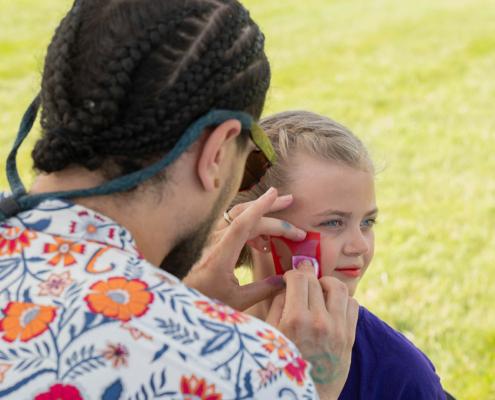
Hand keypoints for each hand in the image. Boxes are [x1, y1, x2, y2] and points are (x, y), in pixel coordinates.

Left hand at [183, 187, 306, 310]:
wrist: (181, 300)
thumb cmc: (206, 302)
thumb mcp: (236, 302)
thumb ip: (263, 290)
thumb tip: (287, 280)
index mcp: (219, 256)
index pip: (241, 224)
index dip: (259, 207)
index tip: (274, 193)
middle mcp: (212, 241)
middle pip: (244, 216)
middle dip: (270, 208)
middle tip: (290, 201)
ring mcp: (209, 238)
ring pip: (237, 215)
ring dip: (260, 211)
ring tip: (281, 212)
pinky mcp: (210, 239)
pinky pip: (233, 224)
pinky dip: (251, 225)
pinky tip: (264, 241)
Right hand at [265, 260, 358, 399]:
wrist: (306, 396)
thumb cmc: (280, 366)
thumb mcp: (270, 334)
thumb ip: (277, 306)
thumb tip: (287, 285)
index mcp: (296, 319)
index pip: (299, 278)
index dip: (293, 273)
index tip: (289, 277)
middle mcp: (319, 321)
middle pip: (317, 280)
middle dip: (307, 274)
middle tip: (302, 276)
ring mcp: (338, 329)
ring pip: (339, 288)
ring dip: (327, 283)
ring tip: (319, 288)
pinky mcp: (349, 338)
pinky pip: (353, 305)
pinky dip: (343, 299)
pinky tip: (332, 304)